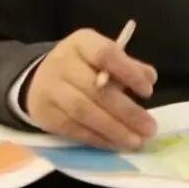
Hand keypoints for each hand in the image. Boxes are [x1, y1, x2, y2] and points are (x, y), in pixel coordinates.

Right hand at [24, 29, 157, 148]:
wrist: (39, 79)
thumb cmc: (81, 65)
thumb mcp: (102, 56)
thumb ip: (127, 65)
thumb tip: (150, 78)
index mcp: (81, 42)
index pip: (106, 54)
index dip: (128, 72)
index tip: (148, 92)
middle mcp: (63, 63)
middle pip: (96, 89)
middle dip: (126, 111)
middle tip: (149, 128)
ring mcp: (51, 90)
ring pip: (84, 112)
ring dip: (113, 130)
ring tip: (136, 141)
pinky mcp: (45, 115)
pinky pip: (73, 129)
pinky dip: (97, 139)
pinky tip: (115, 145)